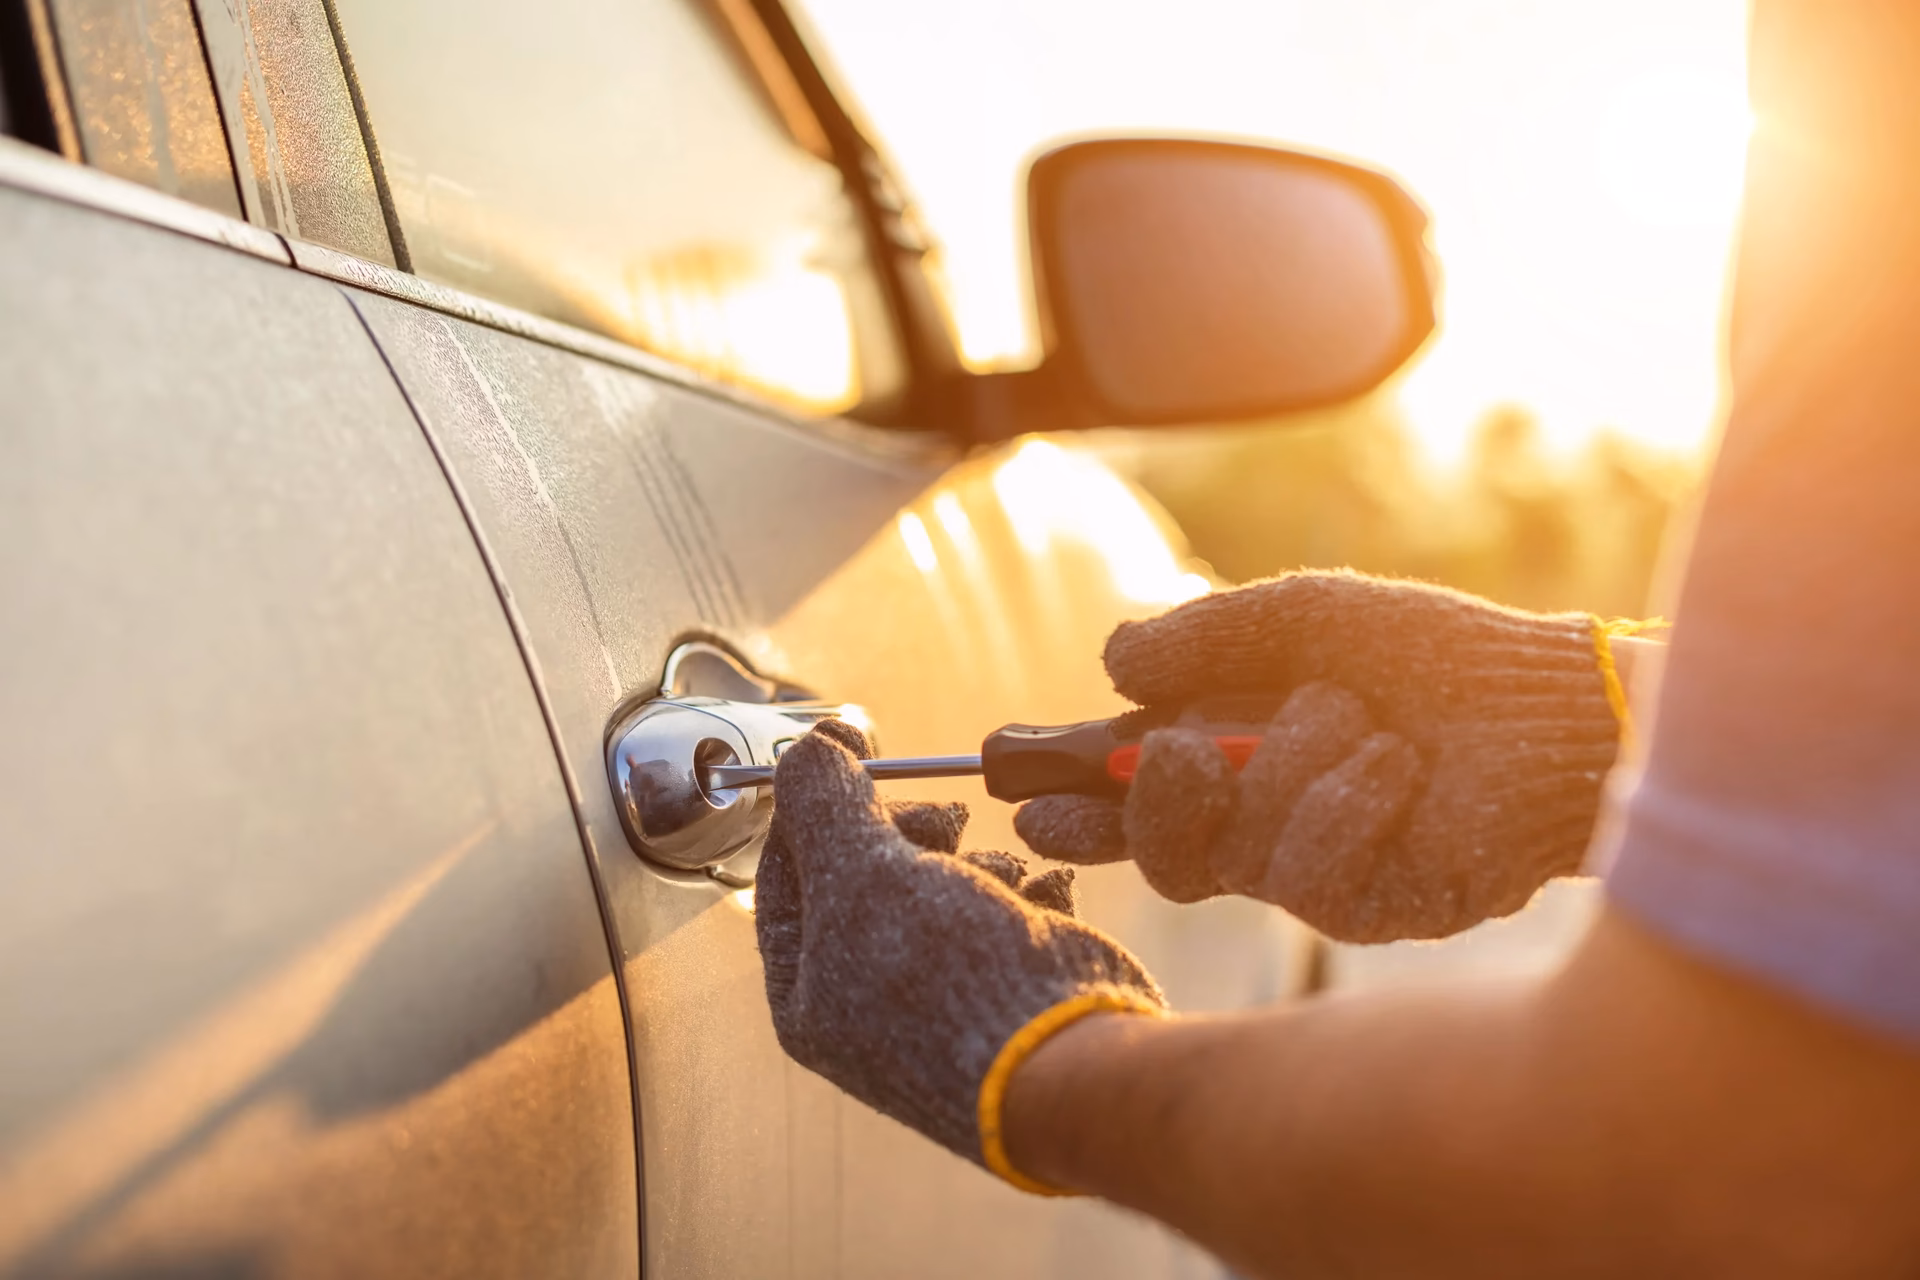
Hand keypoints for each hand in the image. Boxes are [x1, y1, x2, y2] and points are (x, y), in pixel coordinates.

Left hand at [756, 721, 1165, 1191]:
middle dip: (911, 833)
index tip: (854, 750)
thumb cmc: (948, 979)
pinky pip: (1006, 913)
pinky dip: (1027, 893)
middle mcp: (868, 1005)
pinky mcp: (1011, 989)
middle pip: (869, 875)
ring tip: (1001, 880)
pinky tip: (1043, 898)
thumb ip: (823, 801)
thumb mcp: (861, 872)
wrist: (1070, 1060)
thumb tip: (809, 745)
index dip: (816, 805)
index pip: (786, 873)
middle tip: (944, 818)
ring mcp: (943, 999)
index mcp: (807, 995)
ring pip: (943, 886)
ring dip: (977, 863)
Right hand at [1015, 571, 1627, 941]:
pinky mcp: (1370, 912)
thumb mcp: (1308, 619)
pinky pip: (1307, 873)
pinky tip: (1397, 769)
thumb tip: (1111, 664)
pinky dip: (1347, 800)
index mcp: (1239, 760)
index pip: (1133, 797)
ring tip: (1365, 721)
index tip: (1021, 787)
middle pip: (1158, 854)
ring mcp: (1316, 876)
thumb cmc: (1438, 656)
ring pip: (1231, 851)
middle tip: (1164, 753)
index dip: (1070, 798)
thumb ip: (1207, 634)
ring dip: (1294, 762)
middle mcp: (1265, 827)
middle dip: (1138, 806)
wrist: (1554, 705)